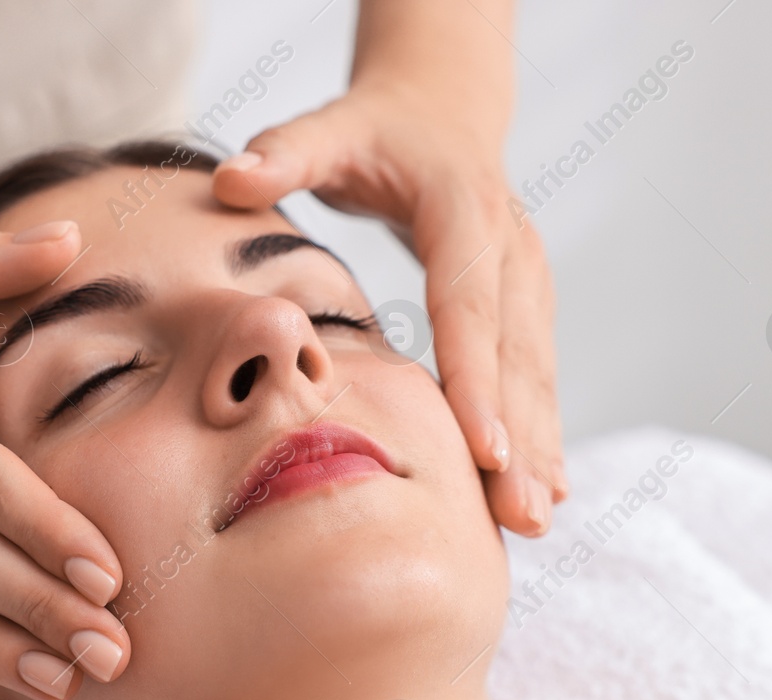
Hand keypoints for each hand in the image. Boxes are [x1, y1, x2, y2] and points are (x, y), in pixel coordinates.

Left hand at [211, 84, 566, 536]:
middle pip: (517, 356)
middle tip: (518, 516)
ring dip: (540, 450)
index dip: (477, 381)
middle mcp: (511, 249)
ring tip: (533, 521)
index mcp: (465, 212)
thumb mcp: (329, 130)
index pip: (471, 307)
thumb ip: (281, 155)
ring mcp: (529, 280)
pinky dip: (539, 435)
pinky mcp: (530, 305)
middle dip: (521, 439)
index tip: (484, 451)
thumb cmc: (375, 129)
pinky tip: (542, 493)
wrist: (443, 106)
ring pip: (537, 375)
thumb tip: (229, 179)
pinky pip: (536, 378)